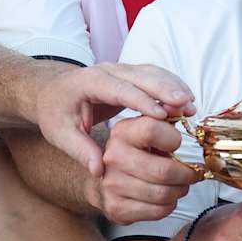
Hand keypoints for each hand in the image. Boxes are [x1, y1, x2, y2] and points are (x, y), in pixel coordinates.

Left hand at [35, 62, 192, 174]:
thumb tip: (99, 171)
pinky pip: (154, 76)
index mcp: (89, 82)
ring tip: (191, 106)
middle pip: (141, 75)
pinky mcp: (130, 75)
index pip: (119, 89)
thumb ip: (80, 151)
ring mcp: (120, 70)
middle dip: (166, 89)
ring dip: (173, 87)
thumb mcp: (60, 134)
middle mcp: (107, 71)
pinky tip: (185, 101)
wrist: (50, 91)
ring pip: (152, 72)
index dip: (141, 101)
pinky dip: (171, 86)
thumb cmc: (56, 113)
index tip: (161, 116)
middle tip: (187, 105)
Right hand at [100, 116, 200, 223]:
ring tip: (180, 184)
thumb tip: (186, 108)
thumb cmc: (135, 153)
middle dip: (186, 174)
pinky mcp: (117, 208)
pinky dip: (169, 205)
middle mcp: (113, 158)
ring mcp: (113, 185)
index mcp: (122, 133)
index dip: (173, 139)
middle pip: (164, 170)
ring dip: (180, 190)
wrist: (104, 179)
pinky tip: (166, 197)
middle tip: (192, 173)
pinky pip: (158, 210)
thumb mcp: (147, 130)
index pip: (153, 130)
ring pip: (164, 193)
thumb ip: (167, 118)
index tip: (177, 144)